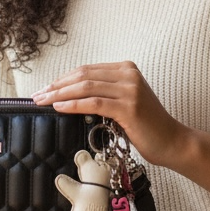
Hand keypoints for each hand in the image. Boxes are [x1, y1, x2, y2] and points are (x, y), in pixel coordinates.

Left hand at [32, 61, 182, 167]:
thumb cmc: (146, 126)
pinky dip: (73, 104)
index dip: (63, 78)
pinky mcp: (129, 106)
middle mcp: (128, 74)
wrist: (171, 141)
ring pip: (86, 87)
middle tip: (37, 95)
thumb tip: (70, 96)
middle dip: (57, 85)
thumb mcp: (124, 103)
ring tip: (43, 101)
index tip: (46, 88)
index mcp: (126, 69)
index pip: (86, 70)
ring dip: (60, 94)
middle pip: (83, 75)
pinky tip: (59, 107)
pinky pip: (94, 102)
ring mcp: (130, 89)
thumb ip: (104, 94)